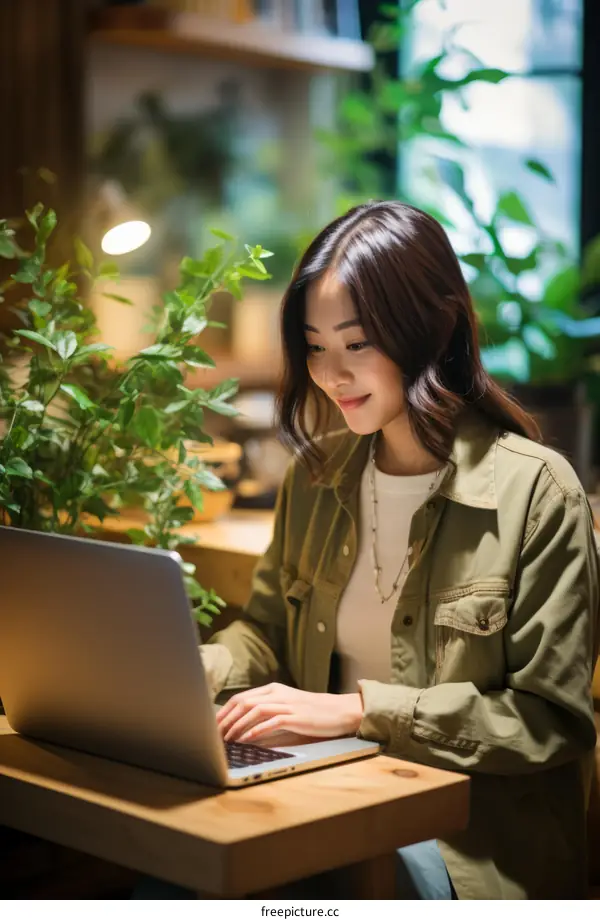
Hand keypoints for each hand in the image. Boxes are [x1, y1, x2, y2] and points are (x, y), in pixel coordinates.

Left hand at [216, 683, 362, 743]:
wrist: (338, 711)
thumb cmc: (311, 713)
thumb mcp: (286, 708)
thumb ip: (266, 713)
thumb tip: (242, 728)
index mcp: (272, 689)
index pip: (241, 698)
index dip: (224, 712)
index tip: (213, 726)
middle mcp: (277, 693)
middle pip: (243, 702)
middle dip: (226, 719)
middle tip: (214, 734)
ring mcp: (287, 704)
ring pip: (254, 710)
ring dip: (238, 725)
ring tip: (227, 739)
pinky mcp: (296, 716)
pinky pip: (271, 721)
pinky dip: (256, 730)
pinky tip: (246, 740)